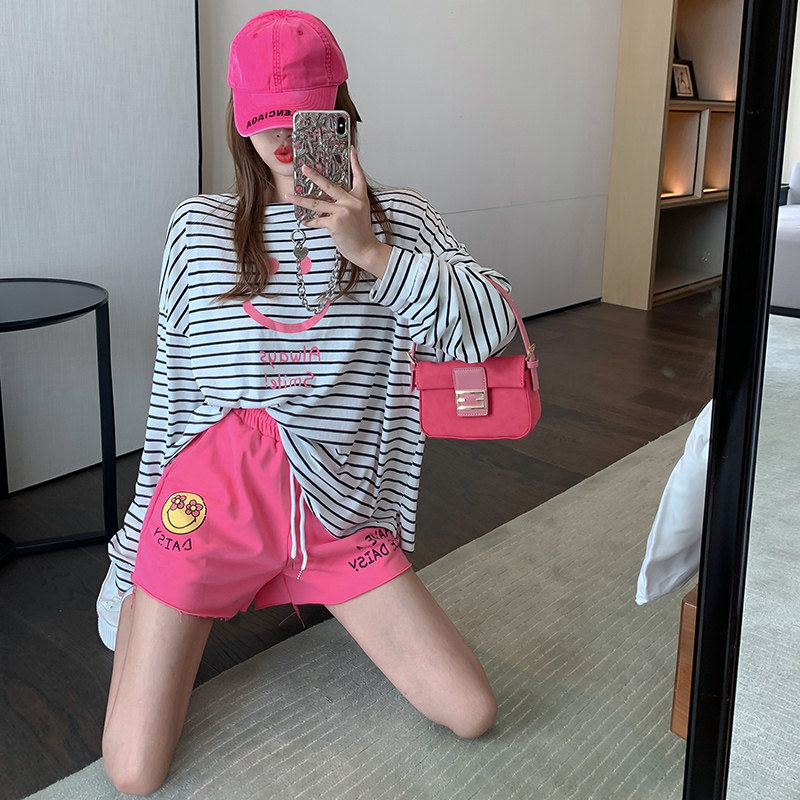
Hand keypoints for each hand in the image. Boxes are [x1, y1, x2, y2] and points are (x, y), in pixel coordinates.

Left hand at [284, 147, 390, 277]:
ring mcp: (343, 211)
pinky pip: (318, 220)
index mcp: (360, 198)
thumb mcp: (360, 212)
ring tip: (290, 195)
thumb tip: (329, 199)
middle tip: (304, 168)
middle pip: (329, 185)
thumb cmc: (361, 233)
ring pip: (316, 203)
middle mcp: (352, 202)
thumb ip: (348, 203)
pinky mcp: (335, 222)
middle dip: (314, 176)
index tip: (351, 150)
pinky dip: (310, 222)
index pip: (359, 176)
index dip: (355, 162)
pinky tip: (304, 221)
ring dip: (300, 200)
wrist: (366, 249)